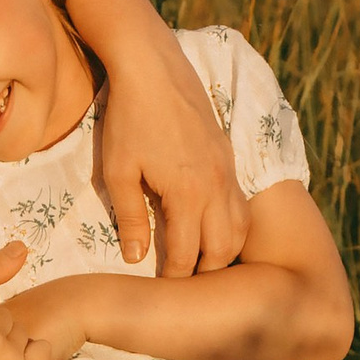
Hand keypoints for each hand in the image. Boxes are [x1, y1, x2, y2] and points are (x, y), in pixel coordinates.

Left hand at [97, 33, 247, 275]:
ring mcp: (228, 171)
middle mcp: (216, 187)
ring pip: (239, 229)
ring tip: (200, 261)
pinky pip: (240, 204)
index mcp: (188, 194)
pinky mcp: (229, 158)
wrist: (153, 67)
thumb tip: (136, 257)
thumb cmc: (129, 118)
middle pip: (223, 250)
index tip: (162, 292)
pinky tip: (211, 229)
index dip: (175, 279)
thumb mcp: (118, 170)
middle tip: (183, 284)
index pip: (188, 255)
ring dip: (224, 251)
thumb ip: (130, 217)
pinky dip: (231, 226)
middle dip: (205, 273)